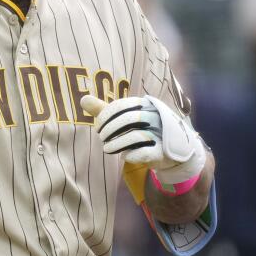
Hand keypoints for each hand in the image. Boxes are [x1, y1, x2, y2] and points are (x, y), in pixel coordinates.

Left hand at [81, 95, 205, 183]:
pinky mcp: (162, 152)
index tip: (99, 127)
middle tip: (103, 138)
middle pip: (126, 120)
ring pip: (134, 136)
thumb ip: (104, 110)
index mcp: (145, 104)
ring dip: (115, 145)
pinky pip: (142, 153)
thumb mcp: (123, 118)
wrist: (172, 149)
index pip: (120, 106)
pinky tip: (125, 155)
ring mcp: (161, 134)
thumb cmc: (142, 129)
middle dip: (109, 130)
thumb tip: (83, 99)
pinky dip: (129, 156)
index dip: (105, 117)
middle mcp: (156, 116)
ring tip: (108, 149)